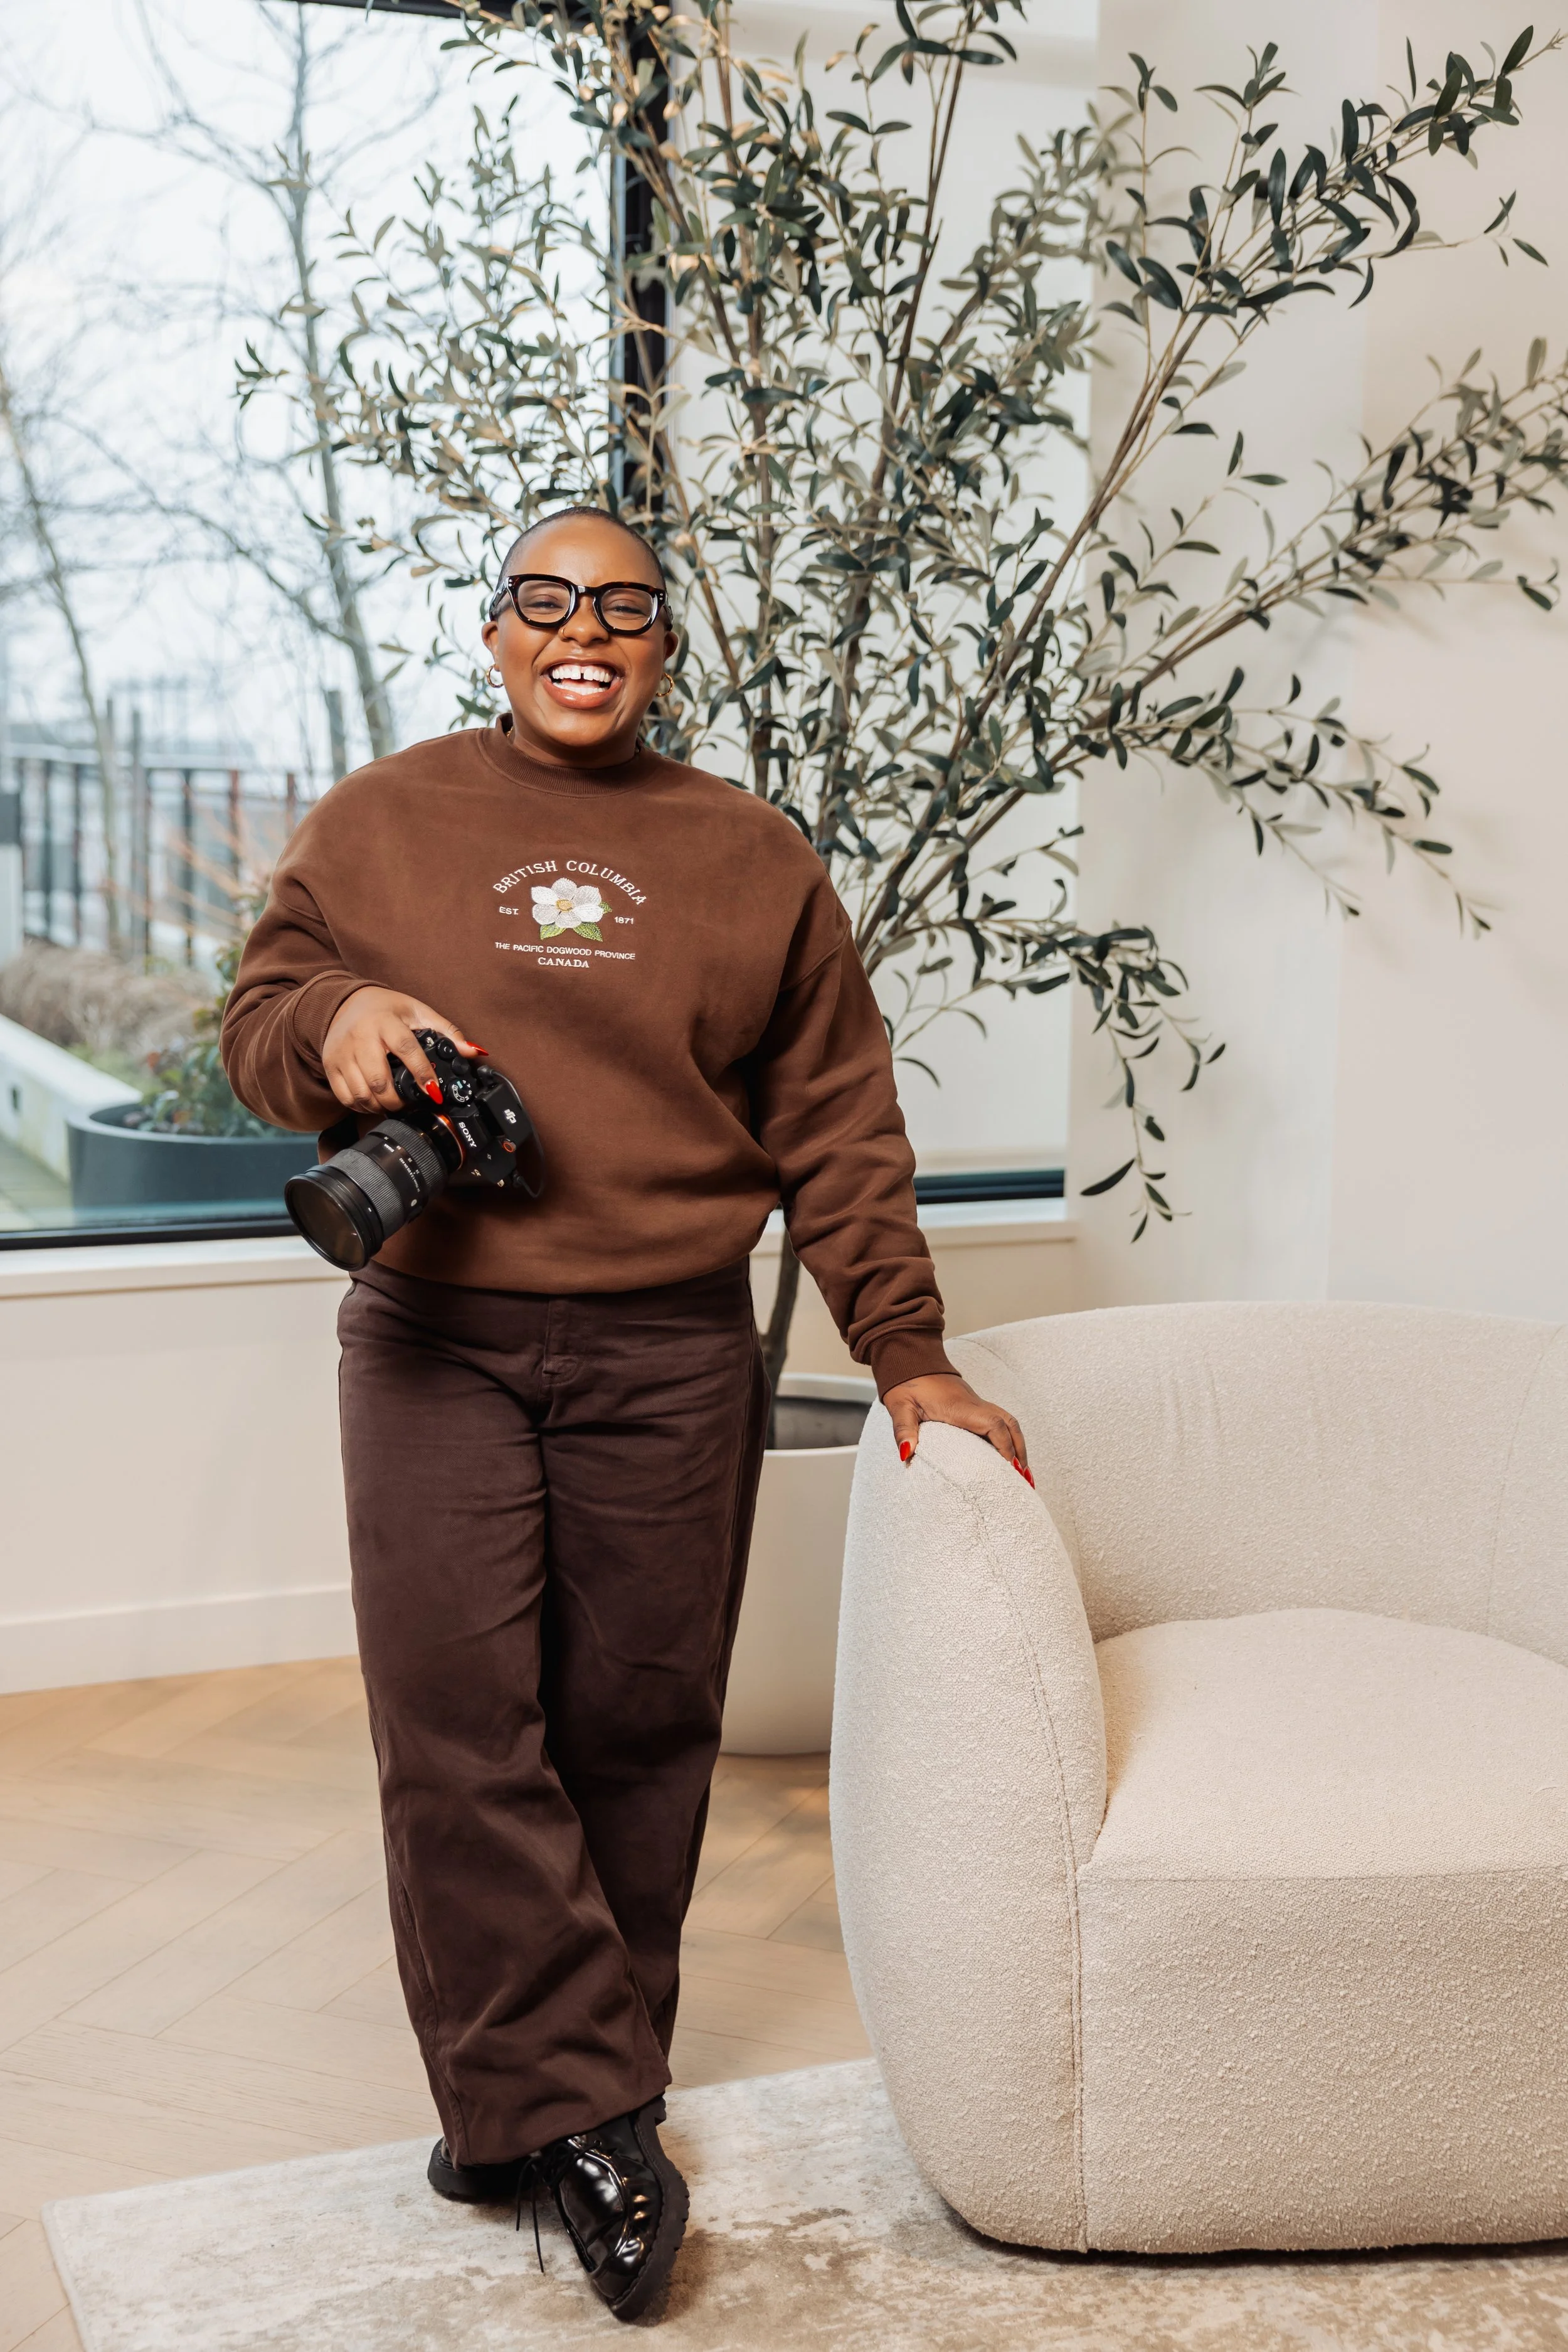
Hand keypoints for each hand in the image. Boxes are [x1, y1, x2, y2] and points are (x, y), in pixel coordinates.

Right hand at [321, 986, 483, 1115]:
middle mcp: (360, 1037)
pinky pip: (345, 1097)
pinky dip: (362, 1106)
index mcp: (385, 1021)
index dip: (422, 1073)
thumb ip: (446, 1032)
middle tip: (411, 1101)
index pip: (406, 1049)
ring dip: (381, 1106)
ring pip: (361, 1093)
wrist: (344, 1003)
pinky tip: (374, 1101)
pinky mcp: (331, 1066)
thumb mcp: (417, 1012)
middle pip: (379, 1080)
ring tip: (394, 1102)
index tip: (434, 1091)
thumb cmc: (385, 1009)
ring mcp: (342, 1054)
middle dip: (398, 1100)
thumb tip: (474, 1052)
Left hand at [882, 1373, 1033, 1485]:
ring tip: (1022, 1469)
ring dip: (1017, 1443)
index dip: (1005, 1447)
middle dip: (1019, 1449)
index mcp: (959, 1407)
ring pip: (1008, 1421)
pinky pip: (999, 1420)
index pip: (993, 1425)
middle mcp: (974, 1404)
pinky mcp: (973, 1405)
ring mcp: (976, 1403)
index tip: (1011, 1468)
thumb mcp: (900, 1406)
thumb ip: (904, 1429)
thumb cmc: (906, 1384)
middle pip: (1009, 1423)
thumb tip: (907, 1453)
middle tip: (1024, 1476)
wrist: (911, 1360)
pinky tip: (1007, 1452)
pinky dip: (1008, 1436)